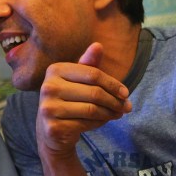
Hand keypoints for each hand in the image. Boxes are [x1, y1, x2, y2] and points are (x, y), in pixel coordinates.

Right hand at [36, 43, 131, 157]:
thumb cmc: (68, 100)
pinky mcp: (53, 127)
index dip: (113, 84)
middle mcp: (48, 87)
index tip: (126, 93)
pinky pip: (85, 124)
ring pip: (92, 109)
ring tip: (118, 114)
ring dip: (110, 113)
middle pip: (94, 92)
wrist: (50, 130)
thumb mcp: (78, 80)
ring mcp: (49, 108)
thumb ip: (89, 64)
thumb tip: (98, 45)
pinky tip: (103, 121)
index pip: (93, 74)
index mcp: (55, 70)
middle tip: (126, 107)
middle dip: (114, 101)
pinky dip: (99, 123)